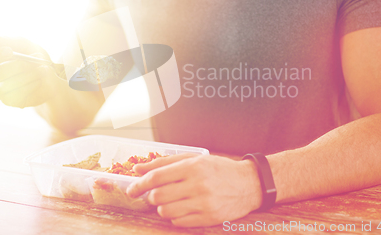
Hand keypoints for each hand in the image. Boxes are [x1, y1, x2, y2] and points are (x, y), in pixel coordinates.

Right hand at [0, 34, 62, 107]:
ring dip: (28, 76)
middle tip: (35, 60)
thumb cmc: (31, 55)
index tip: (9, 51)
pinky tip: (39, 80)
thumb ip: (9, 41)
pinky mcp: (9, 100)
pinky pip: (17, 96)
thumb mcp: (24, 44)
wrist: (48, 74)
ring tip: (42, 69)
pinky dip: (31, 86)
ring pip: (7, 86)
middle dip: (19, 65)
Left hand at [126, 154, 262, 226]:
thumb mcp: (194, 159)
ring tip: (170, 201)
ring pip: (166, 211)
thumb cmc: (219, 169)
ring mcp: (203, 203)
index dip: (139, 184)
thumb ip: (165, 163)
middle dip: (151, 197)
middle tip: (154, 195)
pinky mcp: (208, 218)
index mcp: (192, 167)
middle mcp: (197, 184)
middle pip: (158, 196)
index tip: (131, 189)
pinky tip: (181, 208)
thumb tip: (138, 169)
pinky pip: (178, 221)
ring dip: (162, 208)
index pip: (157, 177)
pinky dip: (174, 216)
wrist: (249, 184)